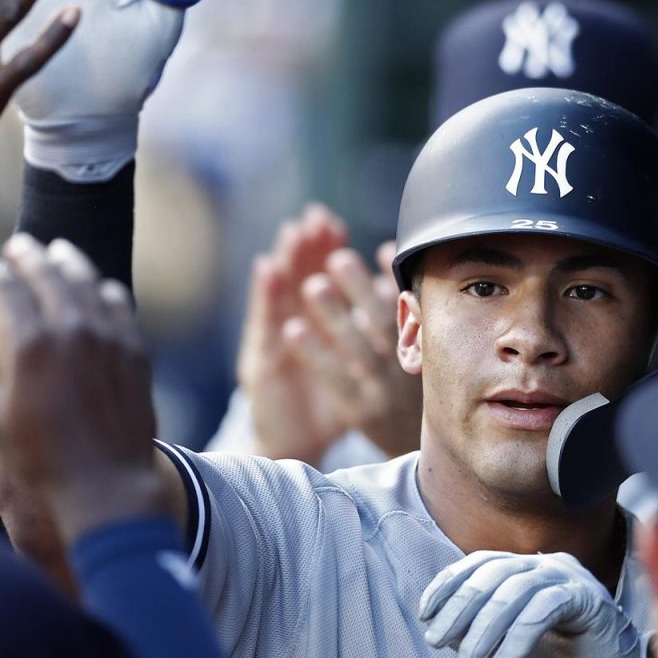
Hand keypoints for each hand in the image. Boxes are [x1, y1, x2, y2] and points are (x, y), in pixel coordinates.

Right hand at [0, 234, 166, 543]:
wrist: (105, 484)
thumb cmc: (39, 457)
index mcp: (30, 343)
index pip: (6, 286)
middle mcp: (72, 329)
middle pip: (48, 272)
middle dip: (29, 255)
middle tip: (19, 246)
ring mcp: (108, 336)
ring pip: (88, 281)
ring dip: (69, 262)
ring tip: (57, 252)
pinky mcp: (135, 349)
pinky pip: (120, 304)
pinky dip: (104, 290)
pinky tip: (96, 288)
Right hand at [236, 204, 349, 461]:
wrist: (300, 440)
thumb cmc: (336, 398)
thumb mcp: (358, 362)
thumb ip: (370, 325)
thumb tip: (397, 286)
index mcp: (318, 318)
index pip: (320, 272)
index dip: (326, 247)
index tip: (335, 221)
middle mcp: (293, 320)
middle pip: (299, 273)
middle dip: (308, 244)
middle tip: (316, 216)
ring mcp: (274, 337)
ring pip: (281, 290)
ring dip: (288, 258)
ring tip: (295, 231)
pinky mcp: (260, 358)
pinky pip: (264, 322)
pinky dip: (265, 293)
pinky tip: (267, 268)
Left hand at [285, 240, 421, 455]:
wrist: (414, 447)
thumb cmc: (411, 383)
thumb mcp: (420, 345)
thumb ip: (399, 296)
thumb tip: (384, 248)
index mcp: (425, 348)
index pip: (412, 307)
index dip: (395, 278)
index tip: (379, 249)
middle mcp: (408, 368)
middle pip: (385, 324)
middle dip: (361, 290)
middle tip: (338, 258)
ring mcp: (385, 392)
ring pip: (360, 350)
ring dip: (336, 316)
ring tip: (313, 286)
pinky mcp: (361, 413)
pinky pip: (337, 381)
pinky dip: (316, 354)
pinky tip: (293, 330)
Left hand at [418, 551, 657, 657]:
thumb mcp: (505, 652)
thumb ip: (477, 632)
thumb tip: (439, 621)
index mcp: (527, 572)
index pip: (480, 564)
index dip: (448, 585)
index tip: (426, 615)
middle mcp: (547, 566)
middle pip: (492, 572)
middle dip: (459, 608)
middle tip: (439, 642)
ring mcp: (570, 577)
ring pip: (515, 589)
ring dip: (485, 628)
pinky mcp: (589, 597)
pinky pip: (544, 608)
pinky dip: (518, 638)